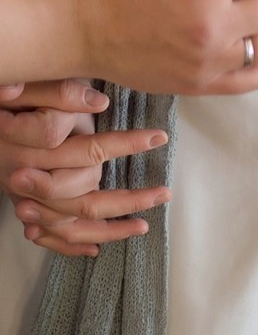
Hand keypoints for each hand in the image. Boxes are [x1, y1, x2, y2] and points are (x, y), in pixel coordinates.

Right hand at [0, 80, 169, 256]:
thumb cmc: (11, 101)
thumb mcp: (32, 87)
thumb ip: (61, 93)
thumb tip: (100, 101)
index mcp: (35, 147)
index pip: (90, 150)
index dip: (128, 144)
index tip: (160, 137)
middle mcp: (29, 179)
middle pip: (85, 196)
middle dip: (130, 198)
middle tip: (165, 194)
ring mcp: (25, 198)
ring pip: (72, 223)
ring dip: (110, 228)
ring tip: (143, 226)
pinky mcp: (23, 208)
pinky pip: (49, 236)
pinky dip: (72, 244)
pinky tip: (96, 247)